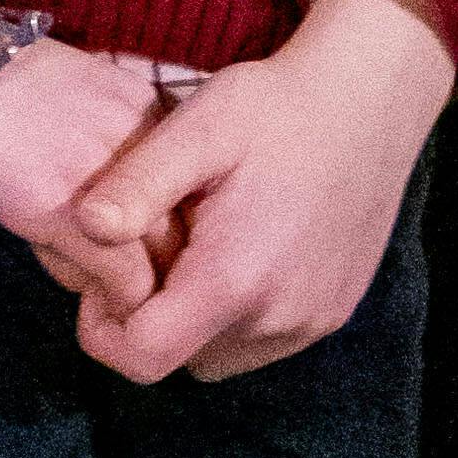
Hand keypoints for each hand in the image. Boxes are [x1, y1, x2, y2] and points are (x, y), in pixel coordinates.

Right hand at [0, 35, 183, 314]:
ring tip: (95, 289)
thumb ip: (102, 140)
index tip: (134, 241)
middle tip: (119, 279)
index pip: (192, 187)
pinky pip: (119, 274)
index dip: (166, 227)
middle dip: (159, 264)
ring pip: (162, 257)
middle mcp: (147, 140)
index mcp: (148, 109)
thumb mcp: (70, 98)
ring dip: (132, 288)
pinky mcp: (66, 209)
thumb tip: (107, 193)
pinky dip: (110, 298)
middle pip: (188, 224)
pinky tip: (81, 291)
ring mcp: (111, 175)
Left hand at [63, 0, 455, 380]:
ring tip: (200, 247)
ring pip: (221, 356)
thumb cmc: (277, 106)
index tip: (105, 278)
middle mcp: (278, 317)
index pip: (140, 357)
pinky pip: (264, 341)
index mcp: (234, 279)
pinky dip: (240, 313)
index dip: (103, 328)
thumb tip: (86, 228)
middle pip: (179, 359)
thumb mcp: (199, 128)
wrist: (372, 98)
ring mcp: (312, 320)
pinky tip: (245, 249)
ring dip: (196, 320)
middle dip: (151, 319)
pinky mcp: (333, 312)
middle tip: (155, 247)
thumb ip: (137, 183)